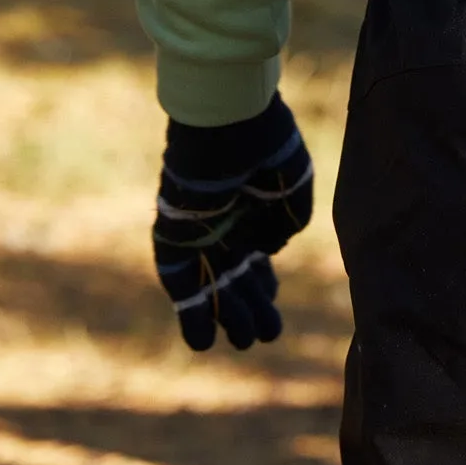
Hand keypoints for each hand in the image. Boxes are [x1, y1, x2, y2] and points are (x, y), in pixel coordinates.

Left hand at [152, 93, 313, 351]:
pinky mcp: (173, 234)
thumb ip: (285, 222)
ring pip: (211, 280)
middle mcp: (222, 217)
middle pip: (235, 271)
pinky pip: (179, 279)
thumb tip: (269, 248)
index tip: (273, 300)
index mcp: (249, 204)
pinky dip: (190, 310)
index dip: (264, 280)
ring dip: (225, 312)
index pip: (255, 251)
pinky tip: (201, 341)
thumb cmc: (263, 142)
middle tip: (266, 335)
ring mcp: (197, 227)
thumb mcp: (291, 185)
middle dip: (250, 303)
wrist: (228, 121)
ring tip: (242, 343)